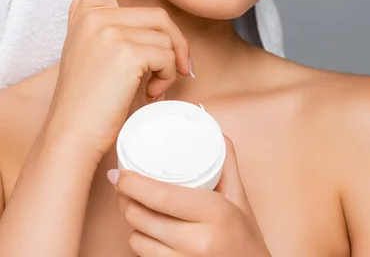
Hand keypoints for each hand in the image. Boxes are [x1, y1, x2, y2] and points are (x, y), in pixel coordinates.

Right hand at [45, 0, 191, 160]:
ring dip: (170, 66)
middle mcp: (94, 14)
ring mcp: (107, 29)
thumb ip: (86, 9)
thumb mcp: (86, 49)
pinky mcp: (123, 48)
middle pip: (159, 15)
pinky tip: (149, 92)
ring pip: (166, 35)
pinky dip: (168, 77)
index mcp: (87, 11)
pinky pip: (167, 53)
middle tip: (167, 76)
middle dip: (173, 48)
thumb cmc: (89, 96)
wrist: (74, 132)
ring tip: (152, 87)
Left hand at [109, 134, 271, 255]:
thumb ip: (226, 162)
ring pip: (137, 238)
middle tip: (123, 185)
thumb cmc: (246, 238)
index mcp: (215, 213)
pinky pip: (143, 256)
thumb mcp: (239, 198)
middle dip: (126, 199)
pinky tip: (149, 231)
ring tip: (138, 207)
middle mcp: (198, 241)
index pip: (162, 196)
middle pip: (142, 216)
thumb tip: (214, 130)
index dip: (133, 183)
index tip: (119, 173)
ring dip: (133, 221)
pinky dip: (142, 241)